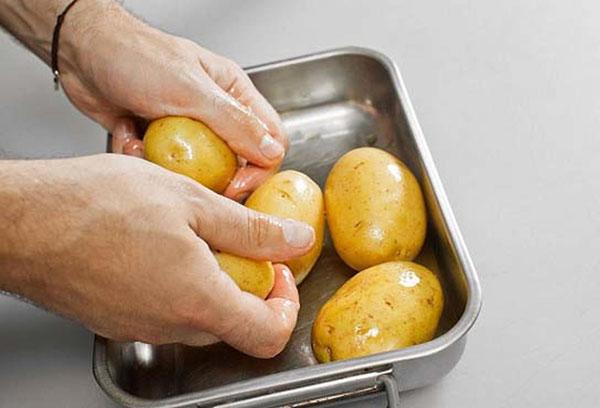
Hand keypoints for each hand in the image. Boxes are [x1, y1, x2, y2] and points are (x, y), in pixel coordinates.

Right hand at [0, 154, 313, 357]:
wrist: (23, 222)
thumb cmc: (97, 205)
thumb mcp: (192, 202)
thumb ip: (251, 229)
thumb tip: (295, 240)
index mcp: (198, 301)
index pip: (268, 334)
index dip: (286, 305)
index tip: (279, 272)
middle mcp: (169, 325)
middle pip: (234, 323)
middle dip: (249, 286)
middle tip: (239, 243)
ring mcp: (140, 326)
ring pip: (198, 316)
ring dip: (212, 282)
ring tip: (196, 234)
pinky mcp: (117, 318)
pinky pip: (164, 310)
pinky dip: (179, 285)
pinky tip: (162, 244)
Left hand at [59, 1, 285, 199]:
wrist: (80, 51)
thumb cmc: (135, 56)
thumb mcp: (191, 90)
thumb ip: (235, 123)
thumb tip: (272, 151)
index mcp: (234, 96)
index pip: (270, 140)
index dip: (259, 169)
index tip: (235, 186)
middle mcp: (216, 115)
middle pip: (235, 163)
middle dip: (210, 176)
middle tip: (188, 180)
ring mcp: (187, 130)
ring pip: (197, 171)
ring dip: (169, 167)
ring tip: (145, 145)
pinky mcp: (160, 141)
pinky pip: (164, 168)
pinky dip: (144, 159)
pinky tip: (129, 137)